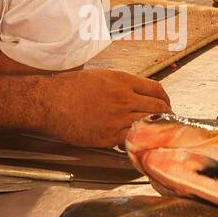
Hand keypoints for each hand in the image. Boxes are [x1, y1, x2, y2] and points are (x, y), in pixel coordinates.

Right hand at [41, 68, 171, 147]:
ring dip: (155, 129)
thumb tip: (137, 94)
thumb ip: (122, 85)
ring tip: (156, 132)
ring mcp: (117, 118)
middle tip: (167, 120)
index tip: (166, 103)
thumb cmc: (69, 88)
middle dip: (166, 115)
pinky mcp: (108, 136)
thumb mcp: (101, 76)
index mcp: (122, 81)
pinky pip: (132, 139)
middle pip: (157, 108)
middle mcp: (123, 99)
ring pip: (148, 125)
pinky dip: (138, 140)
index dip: (165, 98)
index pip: (156, 89)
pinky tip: (138, 140)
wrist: (50, 102)